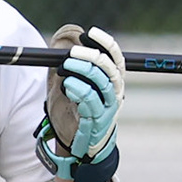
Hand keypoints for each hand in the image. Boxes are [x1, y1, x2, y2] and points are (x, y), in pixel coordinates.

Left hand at [37, 24, 124, 181]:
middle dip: (90, 57)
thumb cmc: (79, 114)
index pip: (116, 58)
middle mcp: (115, 93)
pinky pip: (90, 100)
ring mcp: (109, 108)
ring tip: (65, 67)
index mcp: (114, 82)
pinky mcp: (98, 120)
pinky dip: (77, 89)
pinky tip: (66, 85)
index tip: (91, 33)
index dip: (106, 44)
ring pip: (101, 82)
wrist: (83, 148)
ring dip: (81, 71)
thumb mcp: (79, 86)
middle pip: (108, 69)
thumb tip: (68, 36)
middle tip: (72, 53)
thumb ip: (76, 64)